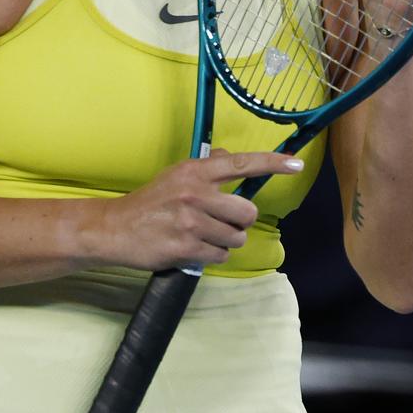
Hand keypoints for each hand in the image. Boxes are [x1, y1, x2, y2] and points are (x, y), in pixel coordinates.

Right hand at [93, 149, 300, 270]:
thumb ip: (206, 167)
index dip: (273, 163)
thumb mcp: (176, 176)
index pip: (241, 163)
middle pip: (246, 212)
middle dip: (240, 223)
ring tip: (202, 236)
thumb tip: (229, 157)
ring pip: (235, 238)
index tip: (296, 164)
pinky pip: (219, 255)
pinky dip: (211, 255)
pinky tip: (193, 248)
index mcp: (194, 171)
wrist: (115, 229)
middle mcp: (195, 193)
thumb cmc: (150, 202)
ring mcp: (190, 221)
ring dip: (224, 241)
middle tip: (221, 223)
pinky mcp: (186, 246)